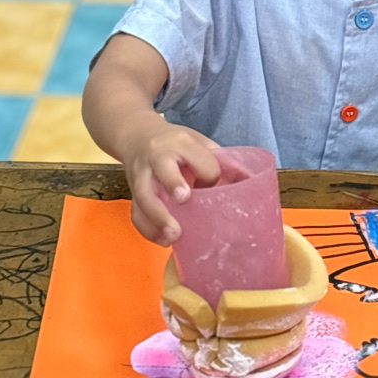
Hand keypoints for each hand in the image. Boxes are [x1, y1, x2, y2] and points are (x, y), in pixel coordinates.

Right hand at [121, 121, 220, 246]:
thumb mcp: (197, 141)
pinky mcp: (133, 192)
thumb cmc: (175, 143)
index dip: (211, 175)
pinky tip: (163, 240)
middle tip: (184, 200)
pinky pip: (136, 213)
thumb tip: (244, 183)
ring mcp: (141, 175)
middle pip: (163, 170)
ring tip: (173, 237)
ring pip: (144, 196)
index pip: (201, 160)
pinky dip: (148, 229)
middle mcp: (157, 156)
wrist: (137, 137)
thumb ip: (215, 159)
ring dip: (158, 218)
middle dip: (172, 184)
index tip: (212, 185)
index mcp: (181, 143)